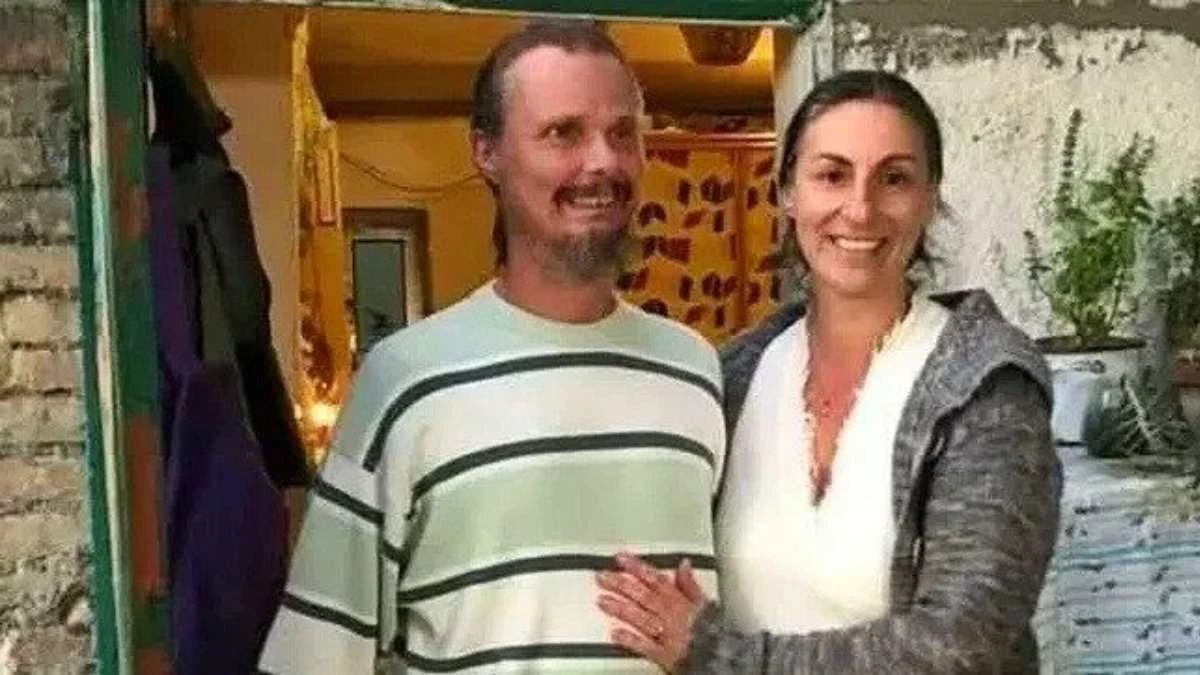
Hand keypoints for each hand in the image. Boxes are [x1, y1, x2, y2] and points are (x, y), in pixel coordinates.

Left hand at [596, 553, 707, 672]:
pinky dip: (630, 640)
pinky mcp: (664, 654)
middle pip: (643, 596)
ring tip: (602, 601)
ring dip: (621, 608)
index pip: (655, 578)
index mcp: (679, 601)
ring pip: (641, 618)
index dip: (637, 567)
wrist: (722, 658)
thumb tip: (683, 564)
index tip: (620, 558)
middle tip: (602, 577)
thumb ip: (690, 584)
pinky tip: (615, 634)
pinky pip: (645, 646)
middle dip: (621, 585)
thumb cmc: (712, 632)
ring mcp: (665, 634)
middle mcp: (670, 615)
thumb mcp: (705, 603)